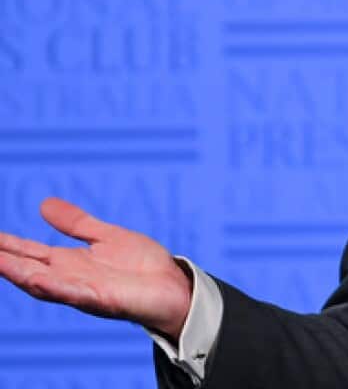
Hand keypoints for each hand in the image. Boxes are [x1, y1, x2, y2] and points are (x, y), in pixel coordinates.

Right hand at [0, 197, 193, 341]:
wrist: (173, 287)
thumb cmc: (142, 266)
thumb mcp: (106, 237)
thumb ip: (76, 224)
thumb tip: (44, 204)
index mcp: (68, 263)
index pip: (28, 252)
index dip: (6, 245)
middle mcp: (68, 278)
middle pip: (25, 268)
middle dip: (2, 260)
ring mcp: (82, 290)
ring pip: (41, 283)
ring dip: (17, 273)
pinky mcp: (102, 299)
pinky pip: (73, 294)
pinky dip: (54, 287)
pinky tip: (36, 279)